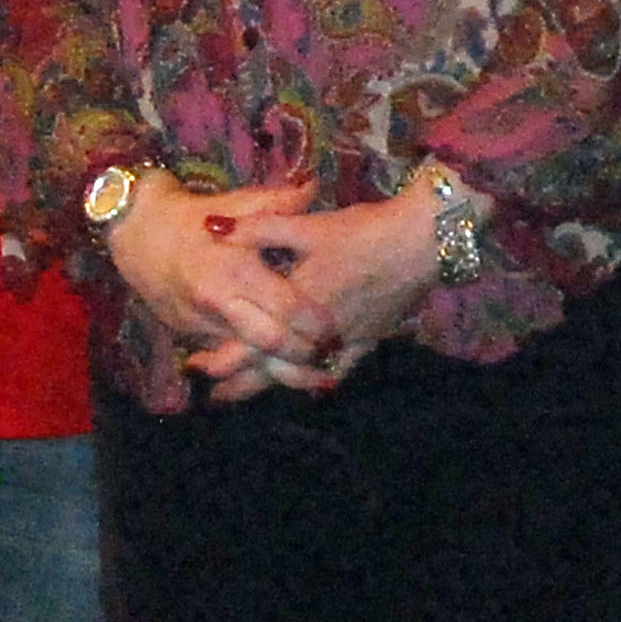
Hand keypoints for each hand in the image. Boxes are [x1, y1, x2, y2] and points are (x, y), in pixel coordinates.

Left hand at [98, 176, 446, 412]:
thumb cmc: (363, 232)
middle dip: (242, 384)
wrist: (423, 242)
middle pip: (272, 367)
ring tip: (255, 393)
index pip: (251, 342)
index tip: (197, 368)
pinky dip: (324, 378)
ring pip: (303, 373)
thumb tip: (211, 227)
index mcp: (296, 303)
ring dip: (276, 385)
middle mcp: (317, 331)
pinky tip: (314, 386)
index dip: (222, 359)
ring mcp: (345, 339)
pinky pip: (341, 368)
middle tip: (217, 395)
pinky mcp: (369, 338)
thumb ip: (259, 227)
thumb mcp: (307, 226)